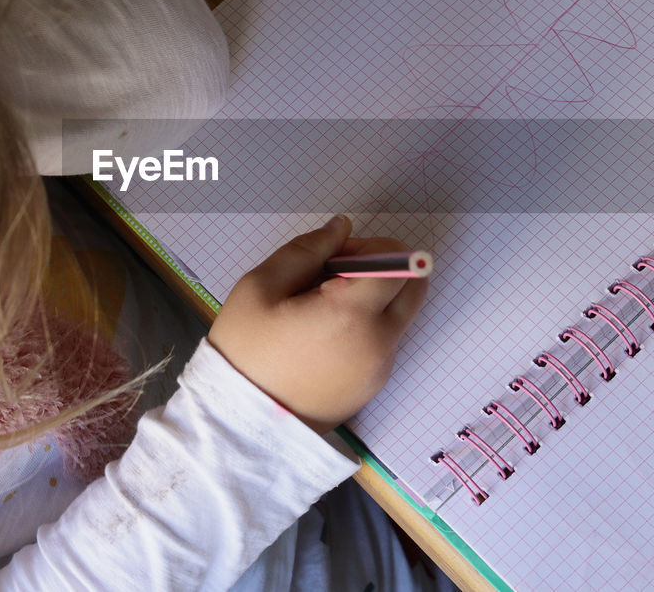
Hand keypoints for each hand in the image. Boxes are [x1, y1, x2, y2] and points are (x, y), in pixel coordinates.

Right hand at [207, 216, 427, 432]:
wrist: (239, 425)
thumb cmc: (245, 352)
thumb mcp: (260, 287)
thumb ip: (307, 249)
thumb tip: (342, 227)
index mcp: (353, 315)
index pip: (400, 264)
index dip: (372, 248)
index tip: (337, 255)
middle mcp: (379, 343)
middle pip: (414, 288)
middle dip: (386, 269)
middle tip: (336, 274)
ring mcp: (380, 369)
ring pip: (400, 315)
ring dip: (376, 298)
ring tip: (322, 307)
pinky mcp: (373, 387)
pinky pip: (385, 342)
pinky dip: (367, 326)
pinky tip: (322, 336)